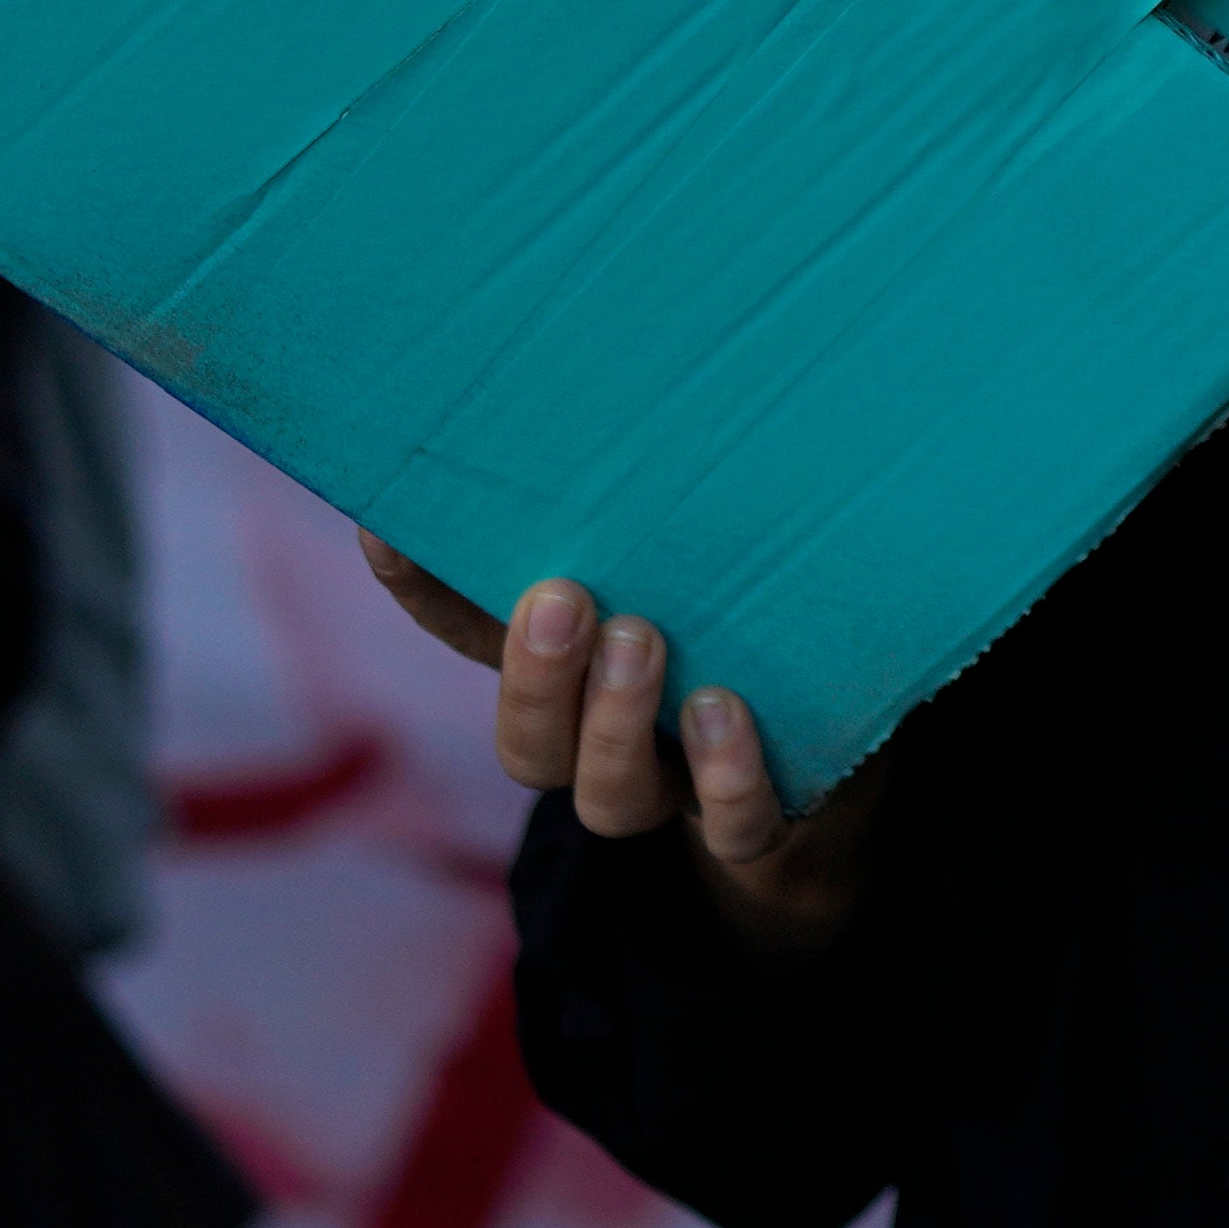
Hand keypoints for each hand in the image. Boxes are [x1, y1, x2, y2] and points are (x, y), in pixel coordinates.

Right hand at [390, 547, 872, 959]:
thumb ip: (643, 515)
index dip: (423, 596)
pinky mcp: (758, 824)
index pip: (471, 641)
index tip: (386, 529)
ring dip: (616, 721)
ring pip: (611, 796)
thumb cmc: (748, 632)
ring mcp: (675, 795)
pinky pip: (733, 827)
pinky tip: (724, 712)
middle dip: (536, 675)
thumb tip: (598, 400)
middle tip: (558, 598)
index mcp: (569, 676)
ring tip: (641, 639)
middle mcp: (601, 745)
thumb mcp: (692, 566)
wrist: (842, 781)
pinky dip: (725, 775)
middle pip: (530, 746)